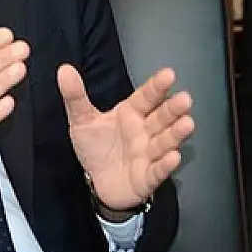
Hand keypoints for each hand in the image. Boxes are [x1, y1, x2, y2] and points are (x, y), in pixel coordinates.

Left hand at [58, 65, 194, 211]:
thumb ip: (75, 96)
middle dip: (173, 109)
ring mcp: (149, 154)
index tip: (169, 74)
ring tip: (187, 123)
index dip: (157, 86)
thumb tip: (63, 69)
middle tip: (185, 99)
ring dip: (176, 133)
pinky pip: (158, 171)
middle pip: (161, 118)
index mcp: (132, 113)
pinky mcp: (148, 177)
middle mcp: (145, 131)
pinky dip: (166, 165)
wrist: (98, 182)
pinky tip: (174, 157)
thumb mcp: (82, 121)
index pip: (146, 97)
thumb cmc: (97, 147)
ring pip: (165, 142)